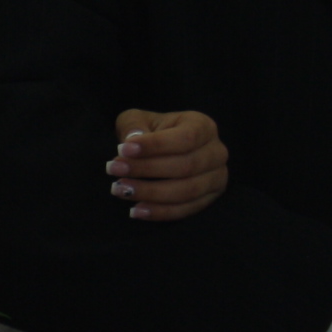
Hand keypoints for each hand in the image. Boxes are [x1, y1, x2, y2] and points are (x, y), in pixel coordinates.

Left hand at [107, 109, 228, 219]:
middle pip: (186, 166)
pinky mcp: (209, 200)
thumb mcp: (138, 120)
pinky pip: (186, 210)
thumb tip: (133, 139)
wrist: (161, 151)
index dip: (155, 145)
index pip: (185, 138)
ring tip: (119, 189)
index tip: (123, 149)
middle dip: (147, 169)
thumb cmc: (150, 132)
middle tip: (114, 169)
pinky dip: (160, 212)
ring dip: (150, 192)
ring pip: (187, 190)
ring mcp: (217, 178)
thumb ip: (134, 125)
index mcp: (203, 126)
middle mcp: (216, 152)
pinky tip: (135, 210)